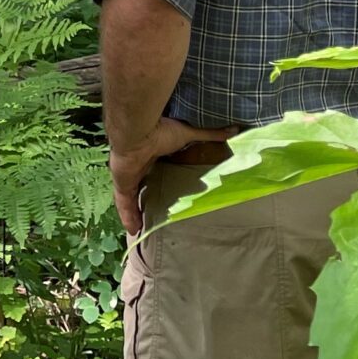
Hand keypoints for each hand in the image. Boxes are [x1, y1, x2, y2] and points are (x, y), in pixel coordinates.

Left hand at [109, 117, 232, 233]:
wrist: (138, 133)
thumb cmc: (161, 130)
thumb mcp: (188, 134)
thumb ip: (210, 134)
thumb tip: (235, 129)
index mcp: (151, 154)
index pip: (153, 169)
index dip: (156, 179)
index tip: (165, 190)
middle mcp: (138, 166)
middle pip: (141, 186)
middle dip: (145, 198)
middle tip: (153, 213)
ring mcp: (128, 176)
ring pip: (130, 198)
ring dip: (135, 211)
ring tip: (143, 226)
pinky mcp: (122, 185)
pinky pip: (124, 204)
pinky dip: (128, 216)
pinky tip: (133, 229)